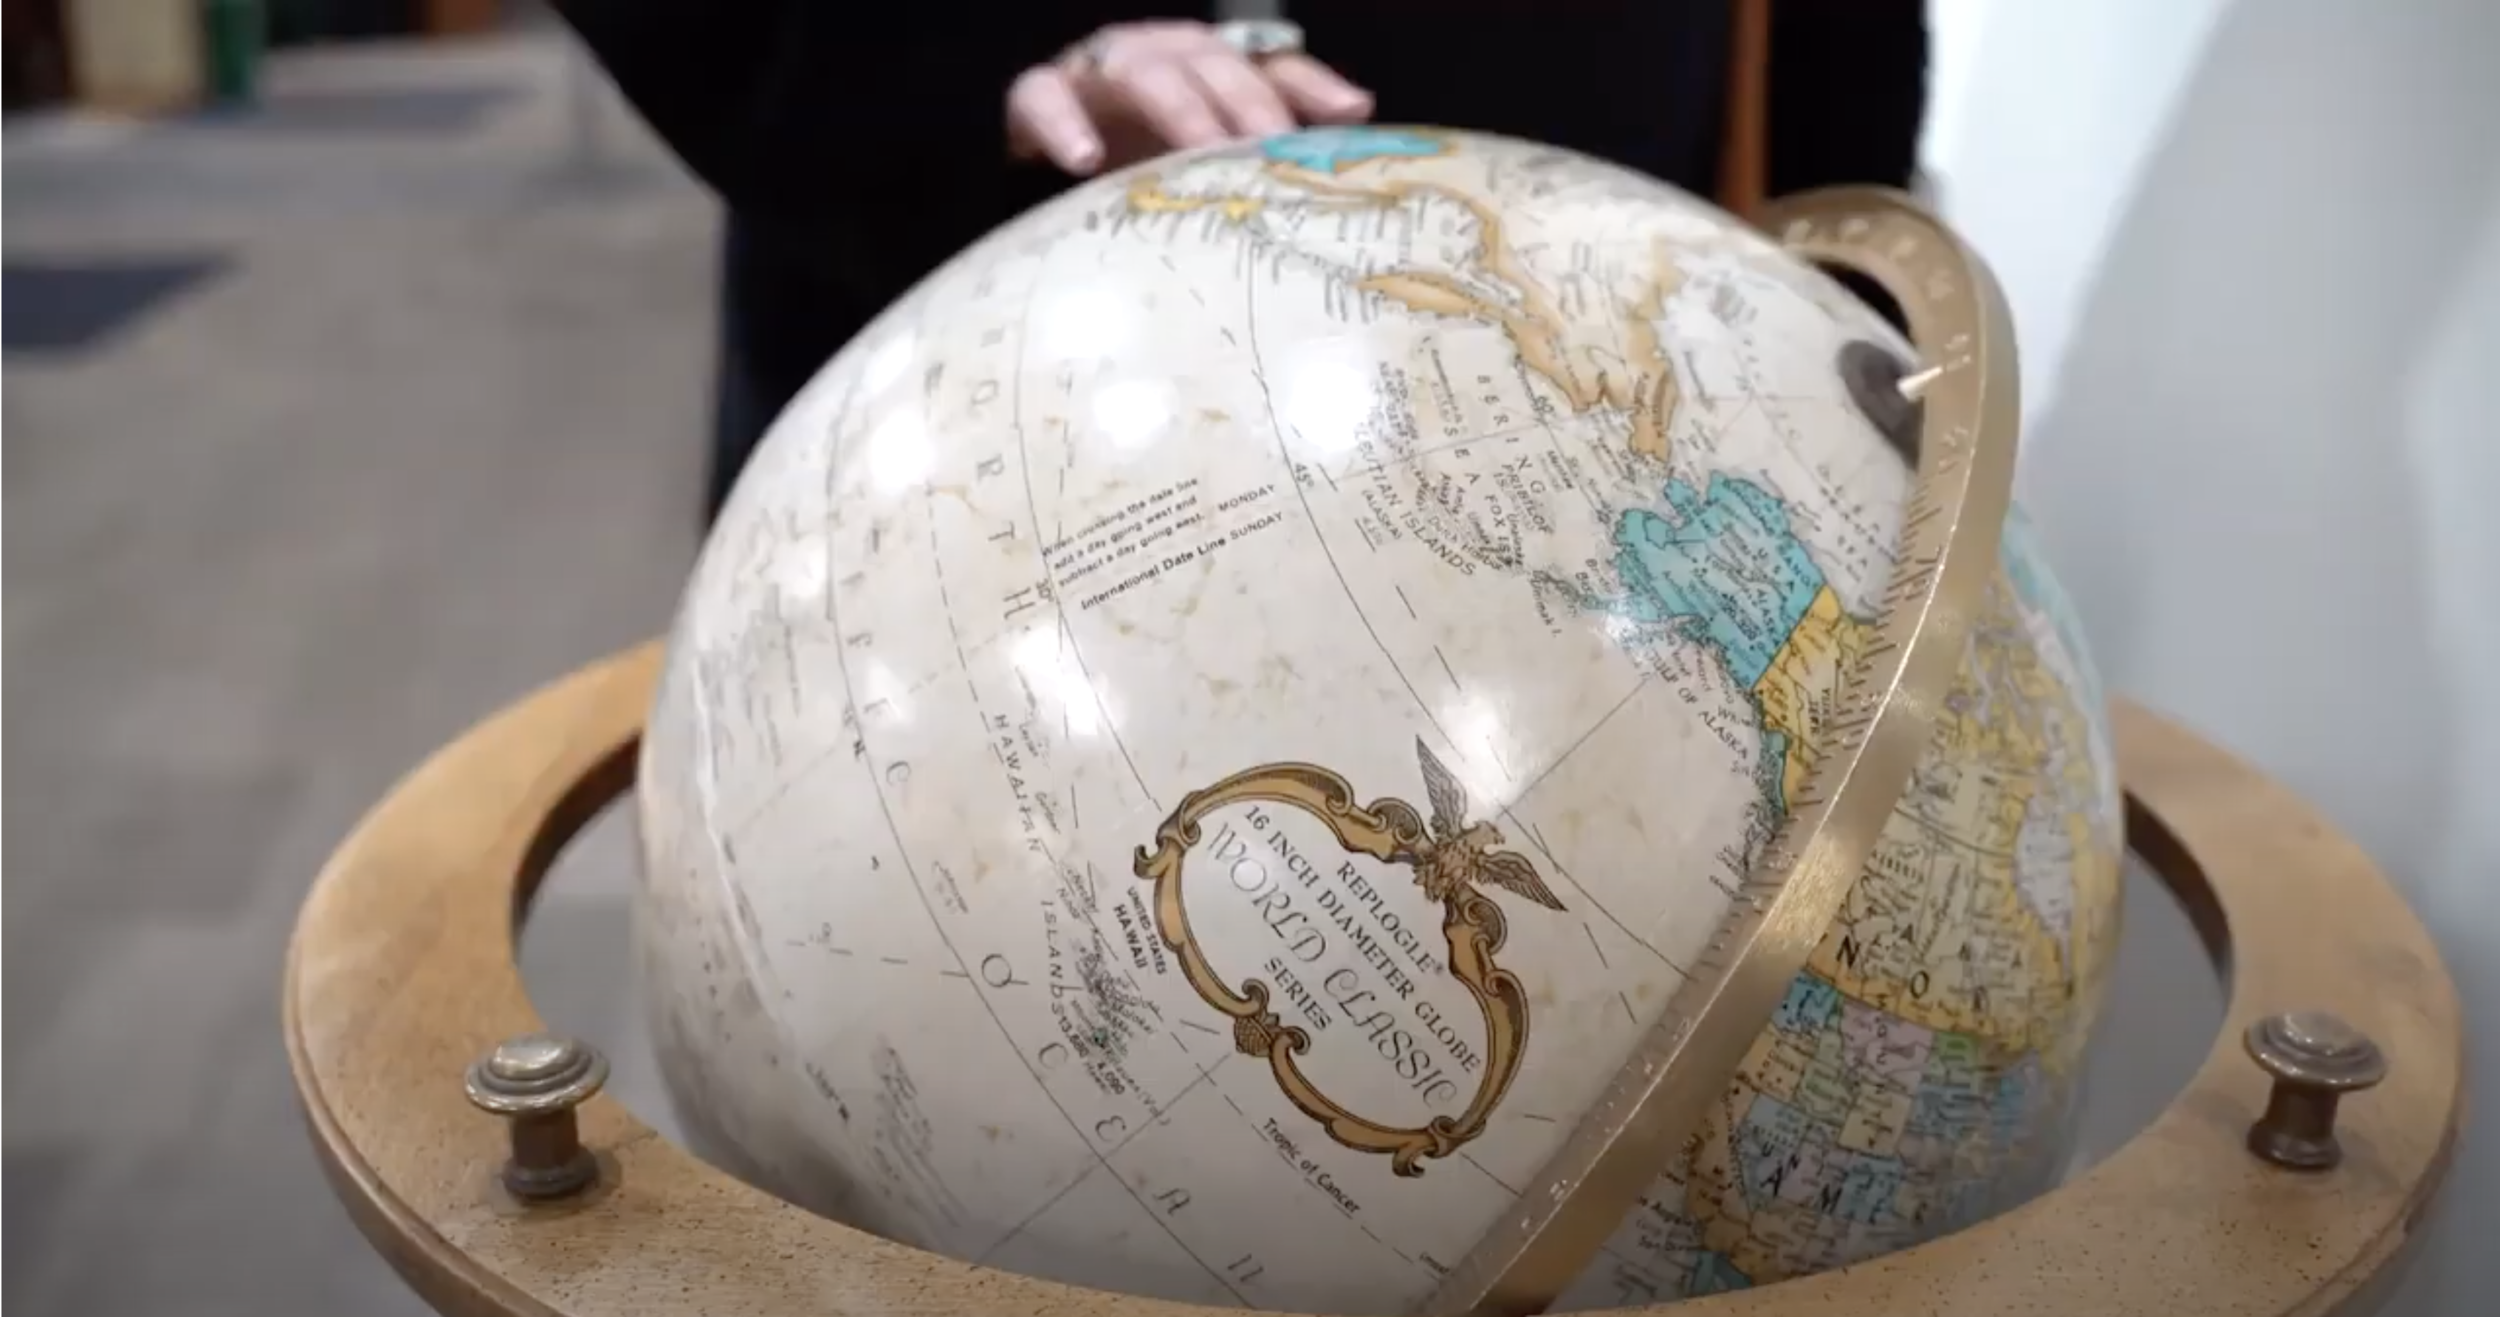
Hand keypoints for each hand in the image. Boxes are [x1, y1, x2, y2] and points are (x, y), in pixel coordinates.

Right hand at [1007, 20, 1372, 176]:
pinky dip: (1063, 124)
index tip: (1349, 116)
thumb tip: (1360, 109)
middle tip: (1273, 149)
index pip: (1270, 64)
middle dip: (1245, 103)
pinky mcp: (1038, 95)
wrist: (1051, 150)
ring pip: (1140, 73)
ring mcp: (1098, 70)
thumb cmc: (1142, 153)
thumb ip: (1279, 127)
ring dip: (1176, 109)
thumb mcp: (1213, 149)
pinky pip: (1042, 97)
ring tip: (1200, 150)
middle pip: (1209, 63)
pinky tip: (1085, 159)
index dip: (1309, 87)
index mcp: (1209, 63)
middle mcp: (1160, 53)